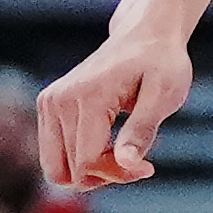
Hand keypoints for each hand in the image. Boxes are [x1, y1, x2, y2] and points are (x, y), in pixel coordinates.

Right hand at [40, 31, 194, 188]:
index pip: (87, 162)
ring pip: (56, 168)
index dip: (119, 175)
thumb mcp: (165, 96)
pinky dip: (82, 160)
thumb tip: (127, 165)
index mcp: (86, 97)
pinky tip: (110, 146)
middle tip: (136, 162)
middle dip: (104, 176)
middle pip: (69, 170)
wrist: (144, 36)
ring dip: (91, 172)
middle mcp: (57, 101)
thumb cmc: (161, 64)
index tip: (148, 168)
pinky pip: (56, 154)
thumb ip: (142, 131)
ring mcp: (48, 103)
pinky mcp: (48, 107)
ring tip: (123, 154)